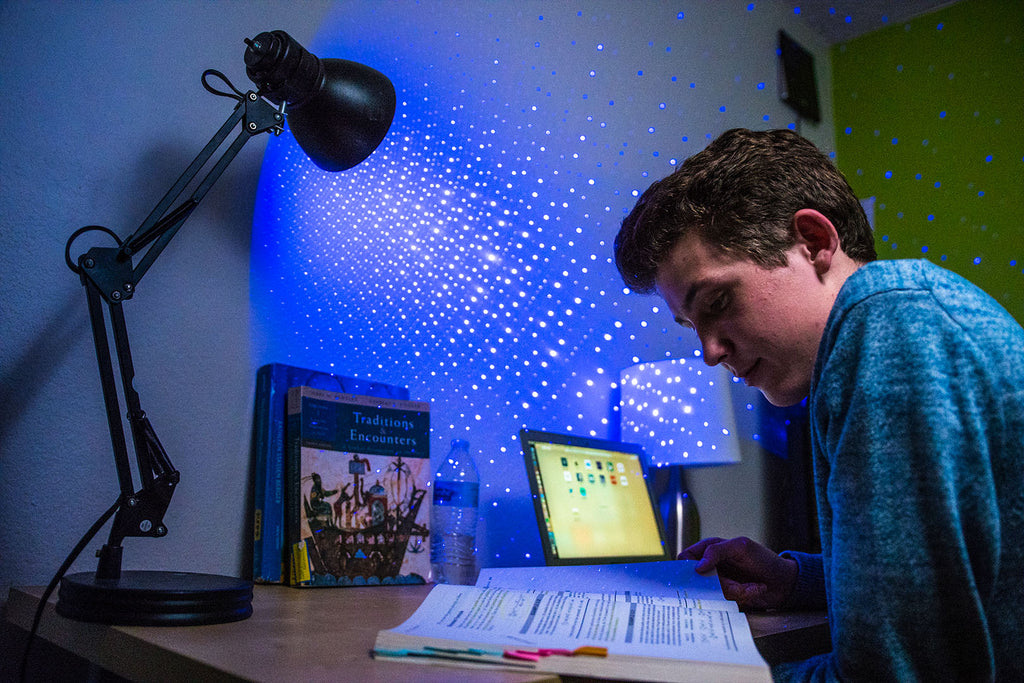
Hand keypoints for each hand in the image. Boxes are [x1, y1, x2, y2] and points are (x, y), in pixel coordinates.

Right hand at [679, 536, 797, 609]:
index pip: (686, 558)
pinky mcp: (728, 596)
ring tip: (752, 585)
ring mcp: (720, 582)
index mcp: (711, 548)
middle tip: (736, 584)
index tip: (699, 575)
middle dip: (720, 583)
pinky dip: (742, 596)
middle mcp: (712, 565)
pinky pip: (724, 600)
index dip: (688, 567)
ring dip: (736, 590)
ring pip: (713, 592)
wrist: (784, 582)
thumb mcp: (740, 548)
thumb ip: (716, 552)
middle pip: (699, 580)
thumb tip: (696, 566)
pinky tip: (755, 589)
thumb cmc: (764, 559)